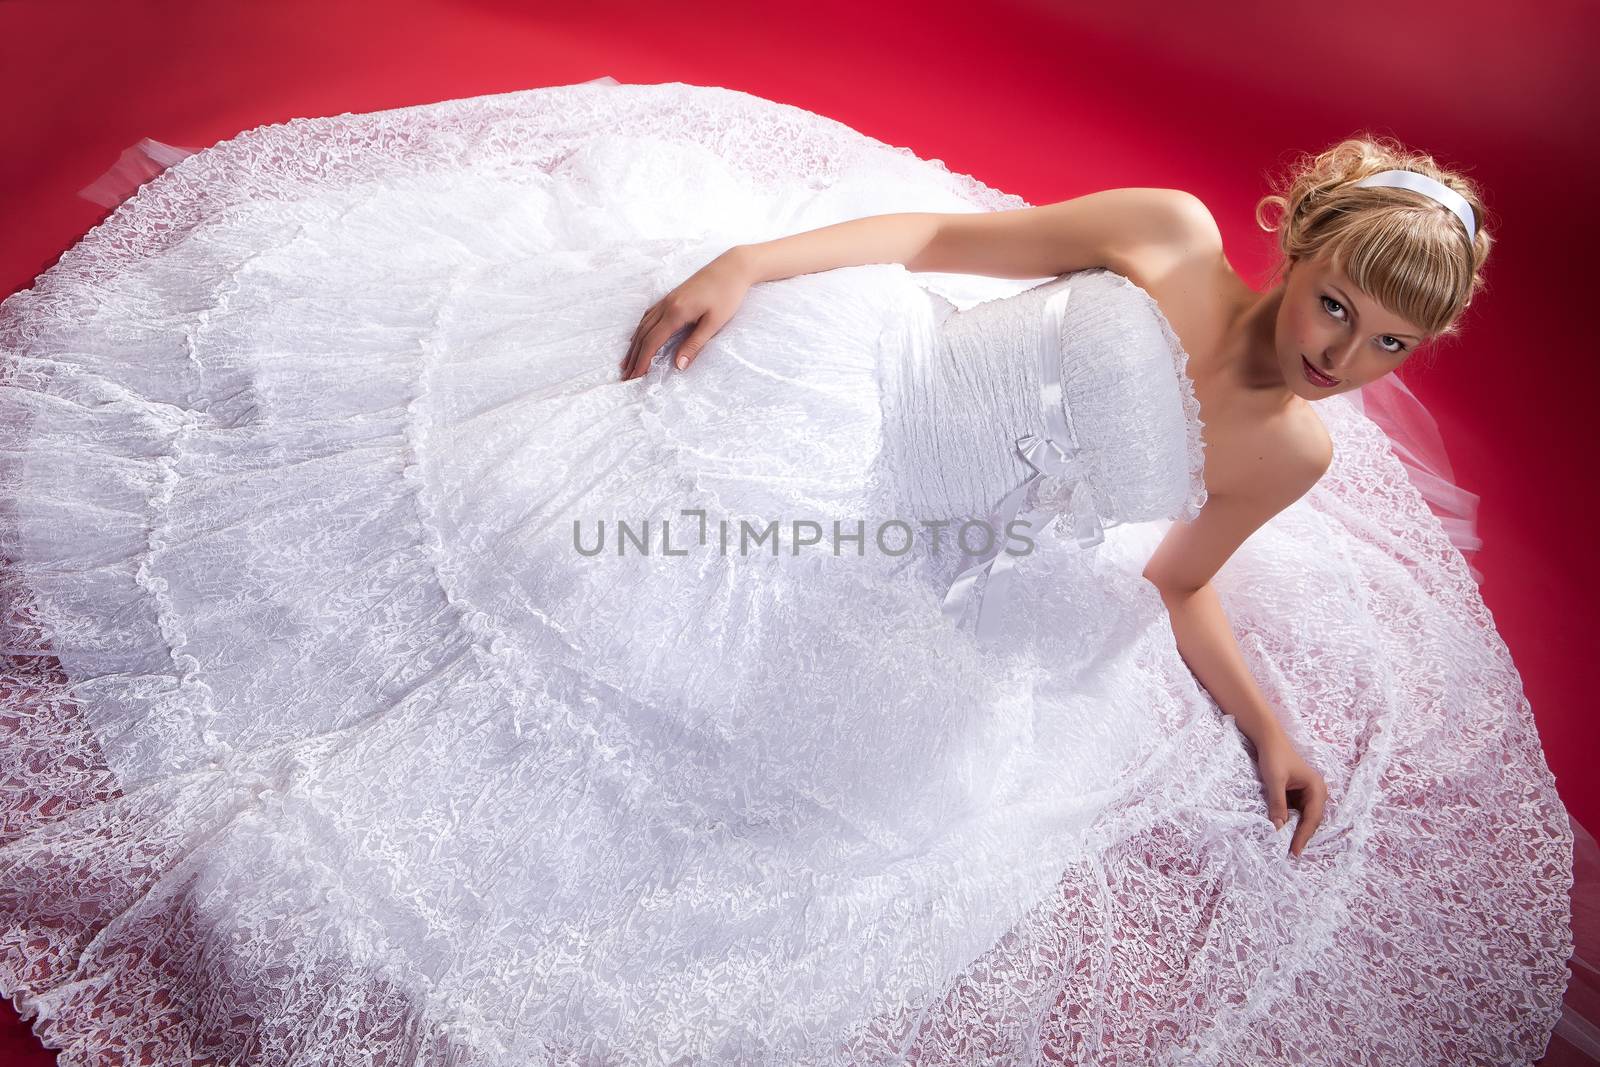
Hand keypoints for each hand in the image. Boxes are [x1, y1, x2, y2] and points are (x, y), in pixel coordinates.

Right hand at [620, 250, 753, 380]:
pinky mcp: (671, 296)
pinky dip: (640, 330)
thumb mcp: (714, 323)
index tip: (635, 377)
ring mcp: (667, 300)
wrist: (732, 267)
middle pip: (643, 335)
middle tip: (626, 376)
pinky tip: (637, 337)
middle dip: (634, 357)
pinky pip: (649, 316)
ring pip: (643, 325)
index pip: (652, 341)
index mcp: (676, 313)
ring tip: (627, 362)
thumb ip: (694, 344)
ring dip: (634, 345)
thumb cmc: (727, 295)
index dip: (642, 360)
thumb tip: (678, 366)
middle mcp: (666, 306)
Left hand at [1253, 735, 1327, 858]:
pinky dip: (1290, 821)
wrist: (1268, 739)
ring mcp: (1307, 793)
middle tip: (1291, 853)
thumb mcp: (1274, 781)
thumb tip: (1278, 828)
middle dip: (1301, 836)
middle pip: (1311, 820)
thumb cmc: (1274, 757)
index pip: (1312, 818)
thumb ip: (1277, 804)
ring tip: (1287, 846)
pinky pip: (1296, 812)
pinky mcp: (1297, 794)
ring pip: (1303, 818)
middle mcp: (1316, 792)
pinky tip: (1282, 830)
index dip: (1303, 836)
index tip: (1294, 851)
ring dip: (1296, 830)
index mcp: (1317, 788)